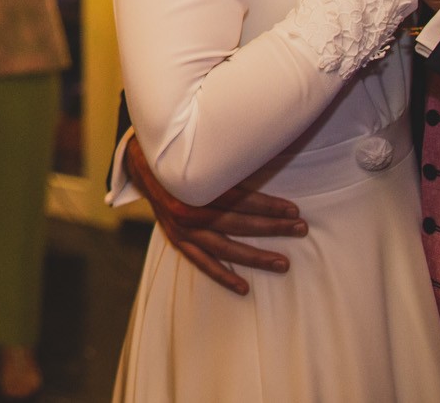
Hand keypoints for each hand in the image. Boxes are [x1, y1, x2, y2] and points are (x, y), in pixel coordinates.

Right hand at [124, 135, 303, 294]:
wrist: (140, 161)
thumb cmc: (177, 155)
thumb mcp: (198, 152)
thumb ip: (227, 163)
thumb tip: (265, 158)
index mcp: (192, 186)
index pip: (238, 199)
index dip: (268, 205)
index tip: (293, 209)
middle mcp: (185, 210)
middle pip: (236, 223)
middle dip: (271, 227)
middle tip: (300, 229)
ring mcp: (179, 228)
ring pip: (223, 247)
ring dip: (254, 256)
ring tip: (282, 262)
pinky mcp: (175, 238)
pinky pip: (200, 261)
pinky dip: (221, 275)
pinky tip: (243, 287)